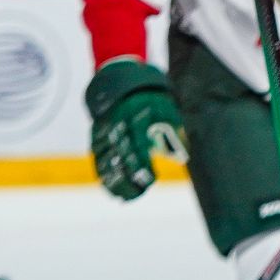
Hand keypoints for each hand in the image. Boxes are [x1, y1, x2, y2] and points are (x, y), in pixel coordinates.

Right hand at [85, 59, 187, 200]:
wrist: (120, 83)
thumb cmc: (151, 99)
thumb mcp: (167, 109)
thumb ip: (174, 131)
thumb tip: (183, 155)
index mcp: (135, 119)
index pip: (136, 148)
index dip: (141, 166)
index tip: (151, 180)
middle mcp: (117, 127)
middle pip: (119, 159)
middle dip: (128, 179)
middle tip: (139, 192)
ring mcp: (104, 133)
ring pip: (105, 162)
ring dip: (115, 181)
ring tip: (127, 197)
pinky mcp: (96, 138)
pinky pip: (98, 160)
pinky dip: (104, 175)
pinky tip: (113, 188)